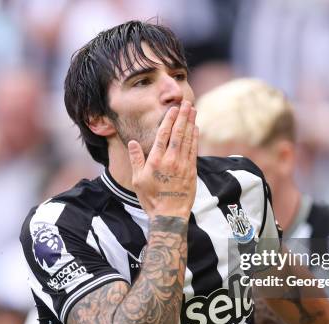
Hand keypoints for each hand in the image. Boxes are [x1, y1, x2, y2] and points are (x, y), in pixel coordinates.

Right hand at [128, 100, 198, 219]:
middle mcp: (170, 160)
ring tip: (193, 111)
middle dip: (183, 117)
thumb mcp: (138, 180)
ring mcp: (183, 165)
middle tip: (187, 103)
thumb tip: (132, 142)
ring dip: (191, 123)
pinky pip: (194, 150)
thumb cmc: (151, 198)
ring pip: (188, 139)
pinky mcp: (192, 171)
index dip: (169, 120)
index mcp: (156, 161)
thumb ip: (136, 159)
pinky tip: (196, 129)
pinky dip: (195, 138)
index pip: (163, 135)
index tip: (173, 109)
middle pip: (178, 133)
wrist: (169, 215)